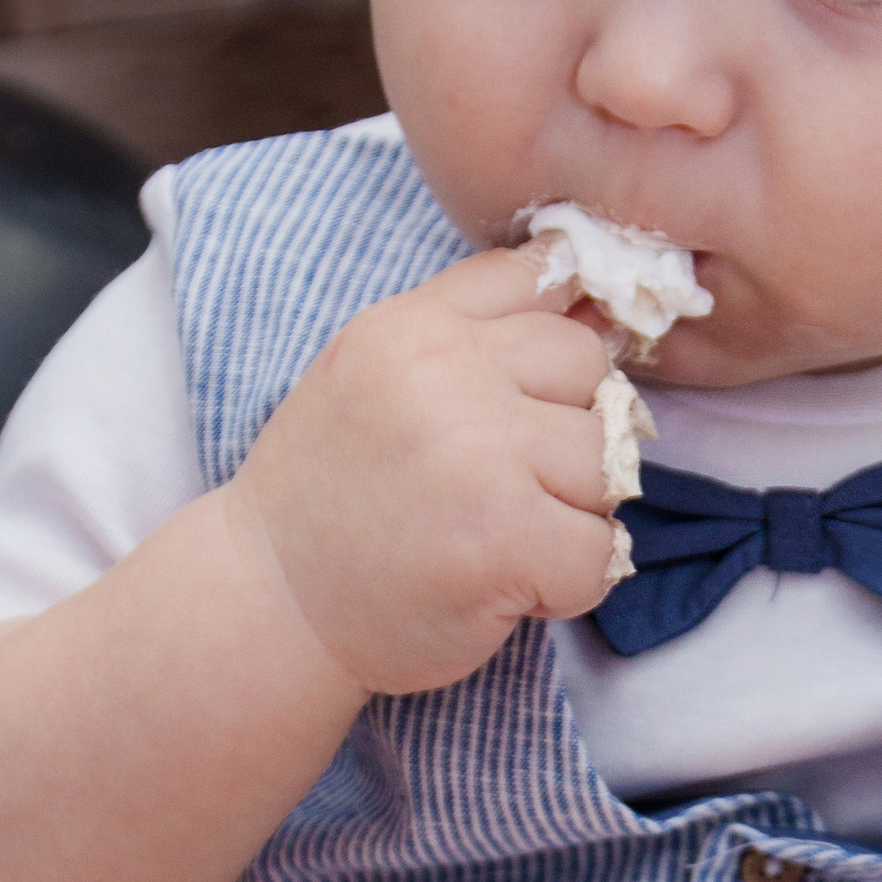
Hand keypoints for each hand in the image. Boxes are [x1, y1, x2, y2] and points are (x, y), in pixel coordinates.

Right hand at [227, 247, 620, 696]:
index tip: (527, 399)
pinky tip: (507, 584)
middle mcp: (447, 375)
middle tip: (500, 485)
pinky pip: (603, 552)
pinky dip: (569, 583)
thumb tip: (593, 297)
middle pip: (591, 370)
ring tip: (496, 535)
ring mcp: (481, 456)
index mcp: (414, 325)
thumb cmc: (333, 495)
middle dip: (566, 432)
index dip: (554, 346)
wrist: (272, 606)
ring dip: (571, 513)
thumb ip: (468, 329)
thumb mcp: (375, 374)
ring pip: (609, 465)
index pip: (543, 276)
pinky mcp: (506, 540)